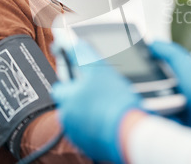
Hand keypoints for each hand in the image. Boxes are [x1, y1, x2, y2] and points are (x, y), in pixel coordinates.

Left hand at [52, 41, 140, 163]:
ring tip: (109, 106)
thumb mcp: (101, 70)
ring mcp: (77, 134)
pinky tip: (111, 119)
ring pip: (81, 117)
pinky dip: (97, 125)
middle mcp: (67, 118)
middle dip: (83, 97)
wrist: (130, 133)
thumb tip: (72, 44)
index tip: (85, 79)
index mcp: (67, 99)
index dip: (74, 80)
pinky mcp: (88, 146)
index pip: (61, 86)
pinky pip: (89, 131)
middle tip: (102, 92)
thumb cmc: (115, 103)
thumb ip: (84, 54)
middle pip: (71, 102)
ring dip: (91, 111)